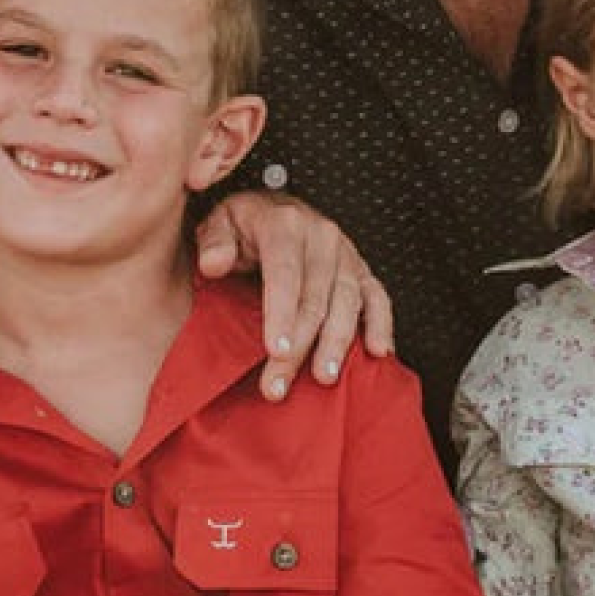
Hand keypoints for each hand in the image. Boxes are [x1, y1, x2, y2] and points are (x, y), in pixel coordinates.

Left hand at [192, 189, 392, 397]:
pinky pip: (378, 298)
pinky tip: (378, 352)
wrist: (272, 212)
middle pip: (314, 298)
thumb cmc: (244, 225)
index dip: (281, 314)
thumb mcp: (218, 224)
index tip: (276, 350)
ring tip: (323, 377)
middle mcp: (321, 235)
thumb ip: (214, 243)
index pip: (285, 273)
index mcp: (284, 223)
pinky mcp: (361, 270)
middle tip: (278, 383)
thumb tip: (213, 262)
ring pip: (347, 302)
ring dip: (336, 344)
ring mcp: (346, 253)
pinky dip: (381, 325)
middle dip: (299, 345)